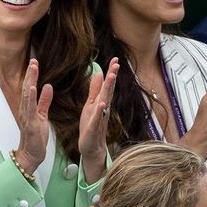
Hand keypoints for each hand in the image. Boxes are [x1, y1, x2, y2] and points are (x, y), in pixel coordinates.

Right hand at [15, 58, 52, 176]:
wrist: (31, 155)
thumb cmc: (35, 138)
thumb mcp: (42, 116)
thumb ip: (44, 101)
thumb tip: (48, 86)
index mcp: (29, 108)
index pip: (30, 88)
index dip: (32, 75)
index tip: (35, 62)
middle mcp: (25, 111)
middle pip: (27, 88)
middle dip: (30, 74)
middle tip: (33, 60)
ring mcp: (26, 117)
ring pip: (27, 96)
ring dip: (30, 81)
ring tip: (33, 68)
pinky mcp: (30, 125)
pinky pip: (30, 109)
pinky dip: (31, 98)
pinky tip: (32, 88)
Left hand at [78, 57, 118, 183]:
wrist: (91, 147)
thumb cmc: (90, 126)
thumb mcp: (91, 104)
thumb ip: (95, 90)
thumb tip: (99, 73)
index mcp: (101, 102)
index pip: (107, 85)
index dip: (111, 72)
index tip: (115, 59)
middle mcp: (103, 109)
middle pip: (108, 91)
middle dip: (112, 77)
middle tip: (116, 64)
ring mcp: (99, 118)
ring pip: (105, 102)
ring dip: (108, 90)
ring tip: (111, 77)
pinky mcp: (93, 128)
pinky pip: (97, 118)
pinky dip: (100, 111)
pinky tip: (102, 103)